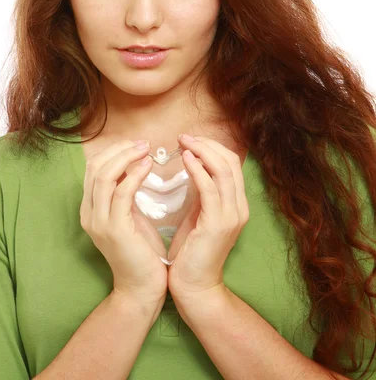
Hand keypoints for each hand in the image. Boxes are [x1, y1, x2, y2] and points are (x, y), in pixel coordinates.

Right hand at [80, 140, 167, 307]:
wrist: (142, 288)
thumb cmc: (141, 252)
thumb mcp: (130, 217)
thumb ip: (125, 194)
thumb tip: (134, 166)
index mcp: (90, 209)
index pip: (93, 169)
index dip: (114, 152)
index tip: (136, 145)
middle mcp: (89, 214)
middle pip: (95, 168)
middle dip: (120, 150)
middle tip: (143, 143)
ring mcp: (99, 222)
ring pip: (104, 176)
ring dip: (127, 157)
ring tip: (146, 150)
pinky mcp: (115, 230)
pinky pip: (122, 192)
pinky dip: (135, 175)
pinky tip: (148, 166)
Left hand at [167, 134, 248, 303]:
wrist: (194, 287)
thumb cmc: (191, 252)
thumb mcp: (198, 215)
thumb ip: (200, 193)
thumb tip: (192, 166)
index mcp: (236, 204)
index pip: (231, 164)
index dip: (211, 147)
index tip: (190, 140)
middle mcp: (239, 207)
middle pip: (230, 162)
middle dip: (207, 144)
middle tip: (185, 136)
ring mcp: (232, 215)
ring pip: (223, 170)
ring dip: (202, 151)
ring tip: (183, 142)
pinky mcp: (218, 224)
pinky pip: (210, 188)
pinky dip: (198, 169)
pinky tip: (185, 159)